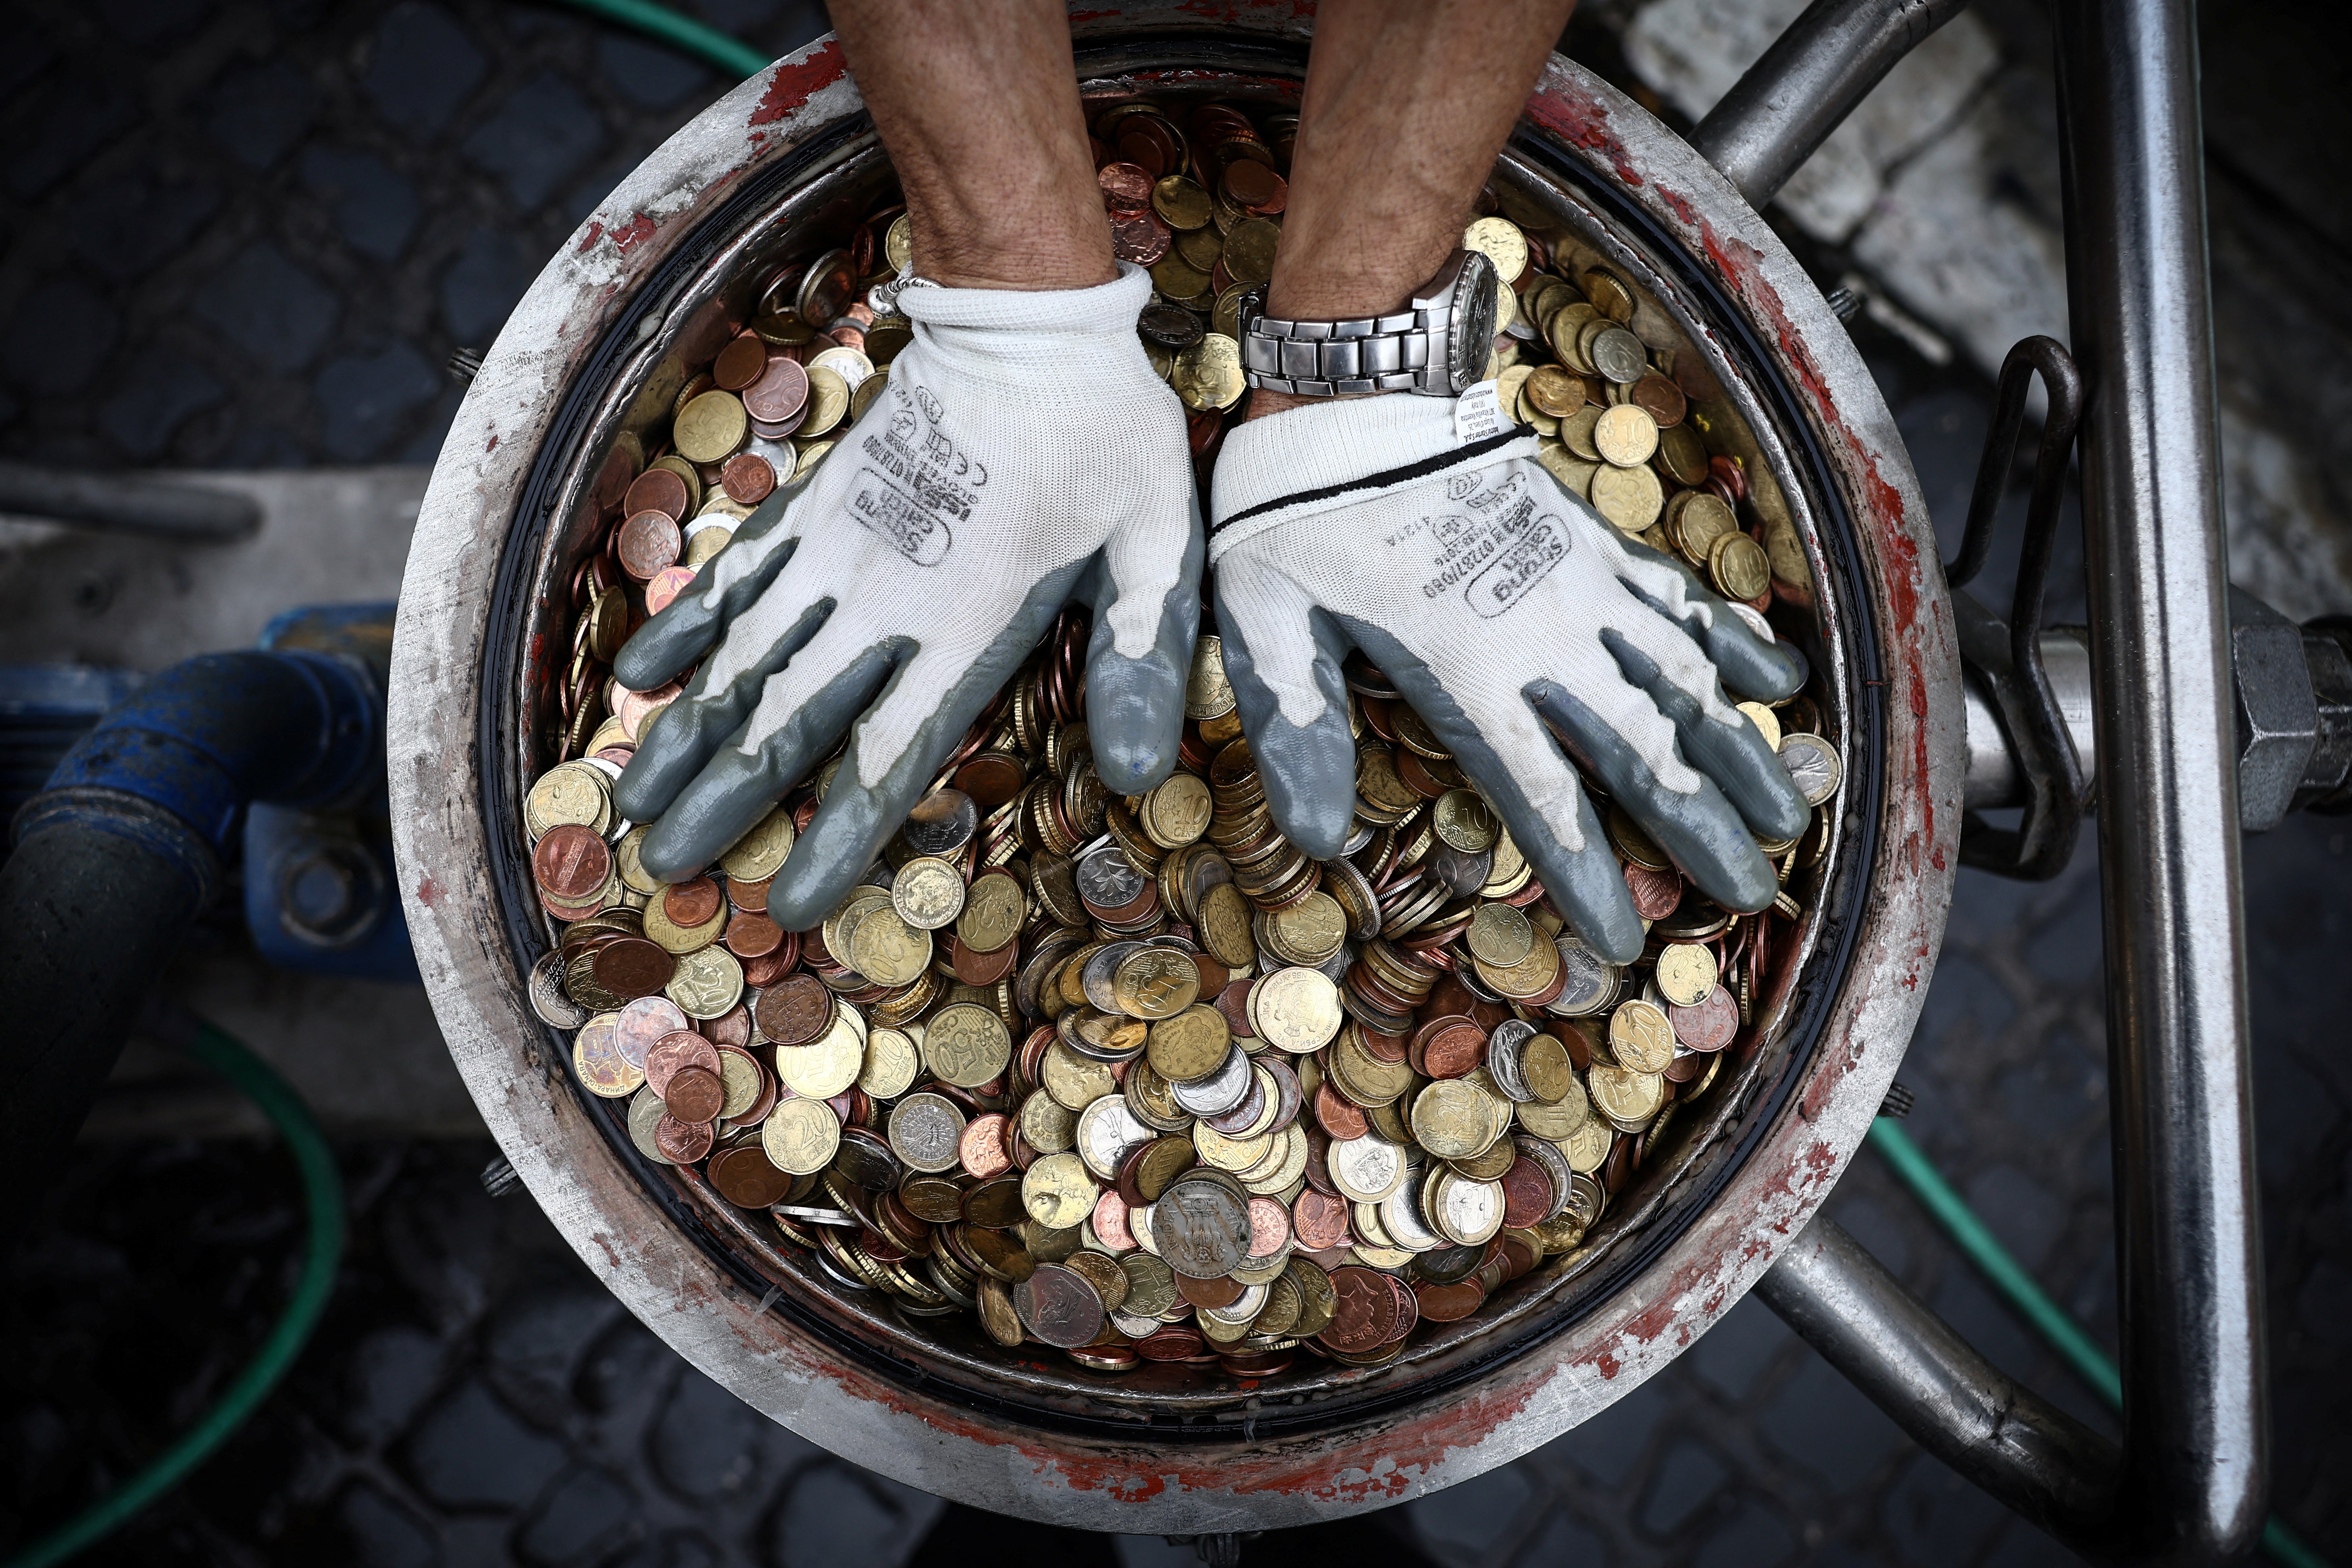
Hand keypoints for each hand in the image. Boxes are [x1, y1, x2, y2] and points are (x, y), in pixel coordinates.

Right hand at [612, 264, 1199, 928]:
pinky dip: (684, 625)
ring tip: (635, 800)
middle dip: (727, 803)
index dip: (838, 837)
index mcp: (970, 620)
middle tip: (669, 870)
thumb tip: (1140, 776)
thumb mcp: (1158, 545)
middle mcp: (886, 597)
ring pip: (745, 657)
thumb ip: (1144, 656)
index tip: (788, 905)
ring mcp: (839, 548)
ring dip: (687, 734)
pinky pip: (737, 575)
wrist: (1026, 316)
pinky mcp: (817, 504)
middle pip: (791, 721)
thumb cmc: (1105, 435)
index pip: (890, 752)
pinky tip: (638, 675)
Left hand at [1208, 394, 1808, 963]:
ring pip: (1684, 678)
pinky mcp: (1593, 539)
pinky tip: (1781, 677)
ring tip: (1791, 810)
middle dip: (1697, 826)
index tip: (1627, 938)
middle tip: (1748, 892)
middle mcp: (1545, 635)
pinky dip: (1735, 638)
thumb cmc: (1300, 509)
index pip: (1544, 794)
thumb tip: (1313, 838)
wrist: (1362, 386)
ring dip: (1741, 747)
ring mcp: (1580, 583)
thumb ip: (1295, 725)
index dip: (1588, 873)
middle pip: (1642, 748)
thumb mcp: (1266, 620)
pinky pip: (1680, 596)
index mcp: (1468, 671)